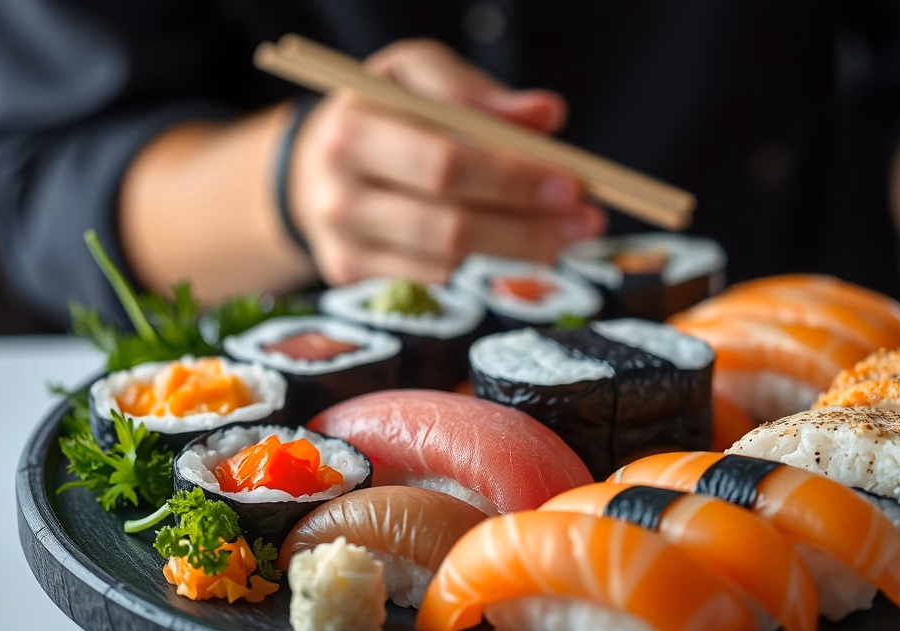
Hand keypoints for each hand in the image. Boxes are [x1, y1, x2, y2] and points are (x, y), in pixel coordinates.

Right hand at [289, 39, 604, 284]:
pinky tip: (522, 255)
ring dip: (518, 256)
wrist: (313, 164)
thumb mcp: (416, 74)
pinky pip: (436, 286)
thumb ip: (475, 91)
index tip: (572, 183)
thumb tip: (545, 115)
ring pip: (449, 266)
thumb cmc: (382, 112)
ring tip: (567, 238)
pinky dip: (486, 272)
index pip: (445, 164)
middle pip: (449, 227)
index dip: (513, 179)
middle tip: (586, 221)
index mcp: (352, 131)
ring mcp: (343, 247)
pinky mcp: (353, 280)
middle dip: (528, 228)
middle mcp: (338, 196)